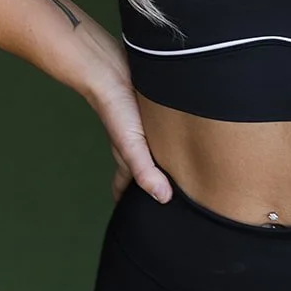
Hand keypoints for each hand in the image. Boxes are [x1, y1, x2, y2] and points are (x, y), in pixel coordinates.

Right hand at [86, 71, 172, 204]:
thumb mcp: (131, 144)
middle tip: (165, 201)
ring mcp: (143, 128)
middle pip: (140, 171)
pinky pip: (160, 132)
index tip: (136, 222)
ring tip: (178, 174)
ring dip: (161, 163)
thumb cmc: (117, 109)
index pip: (124, 187)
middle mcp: (135, 145)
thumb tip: (163, 198)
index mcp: (128, 158)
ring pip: (152, 152)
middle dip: (149, 187)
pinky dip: (167, 140)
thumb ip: (145, 171)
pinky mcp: (152, 112)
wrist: (110, 68)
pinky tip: (180, 137)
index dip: (127, 203)